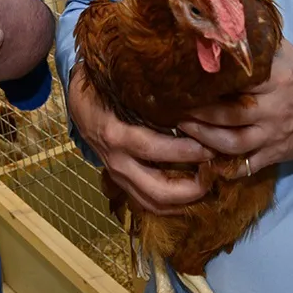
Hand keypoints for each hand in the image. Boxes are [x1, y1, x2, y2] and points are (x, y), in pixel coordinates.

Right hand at [69, 68, 214, 215]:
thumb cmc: (103, 90)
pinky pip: (147, 202)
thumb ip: (150, 96)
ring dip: (184, 202)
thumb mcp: (121, 88)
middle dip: (191, 189)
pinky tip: (192, 194)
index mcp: (116, 135)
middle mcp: (117, 162)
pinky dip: (172, 204)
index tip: (211, 147)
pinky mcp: (121, 183)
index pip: (154, 149)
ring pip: (153, 204)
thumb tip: (190, 96)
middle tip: (215, 174)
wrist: (78, 105)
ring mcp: (118, 176)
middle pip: (157, 190)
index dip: (185, 152)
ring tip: (208, 187)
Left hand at [176, 36, 292, 176]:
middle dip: (198, 111)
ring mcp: (273, 135)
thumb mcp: (285, 54)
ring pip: (232, 142)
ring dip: (203, 137)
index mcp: (277, 79)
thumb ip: (257, 41)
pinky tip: (201, 157)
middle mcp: (275, 108)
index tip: (184, 76)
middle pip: (230, 113)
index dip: (210, 80)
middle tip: (174, 104)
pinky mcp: (273, 155)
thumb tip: (222, 18)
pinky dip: (221, 165)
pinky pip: (244, 165)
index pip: (239, 79)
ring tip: (182, 126)